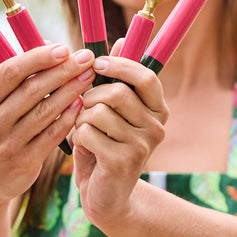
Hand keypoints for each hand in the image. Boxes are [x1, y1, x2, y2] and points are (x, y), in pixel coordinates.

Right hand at [0, 44, 94, 206]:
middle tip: (86, 58)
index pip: (10, 71)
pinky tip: (82, 103)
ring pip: (45, 111)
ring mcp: (6, 145)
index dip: (38, 57)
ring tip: (89, 77)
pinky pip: (52, 135)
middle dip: (63, 70)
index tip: (64, 48)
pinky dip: (68, 117)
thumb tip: (48, 43)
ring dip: (71, 90)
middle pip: (31, 89)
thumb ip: (18, 77)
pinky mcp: (24, 163)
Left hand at [71, 53, 167, 226]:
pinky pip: (88, 133)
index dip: (119, 66)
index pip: (145, 76)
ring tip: (84, 131)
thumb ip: (116, 78)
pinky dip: (77, 138)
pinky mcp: (123, 162)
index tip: (96, 64)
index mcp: (158, 108)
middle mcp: (157, 126)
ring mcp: (143, 146)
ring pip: (98, 112)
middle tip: (84, 109)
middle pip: (117, 93)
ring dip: (81, 120)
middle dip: (90, 96)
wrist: (106, 196)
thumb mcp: (112, 110)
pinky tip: (84, 149)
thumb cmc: (105, 145)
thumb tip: (123, 39)